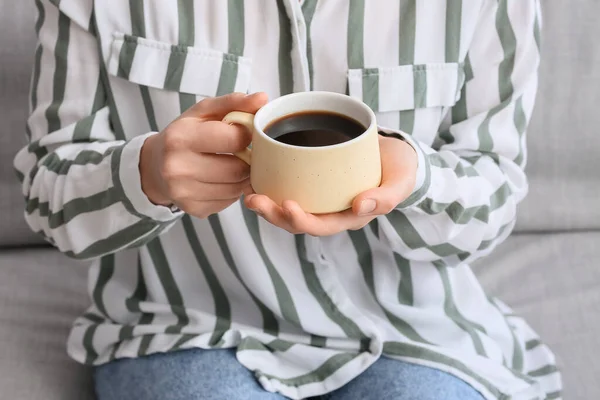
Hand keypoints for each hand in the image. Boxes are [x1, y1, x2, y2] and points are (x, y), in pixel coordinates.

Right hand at [140, 92, 268, 217]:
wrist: (154, 167)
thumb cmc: (184, 135)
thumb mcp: (203, 113)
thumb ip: (233, 103)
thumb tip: (263, 98)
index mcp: (180, 138)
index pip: (233, 139)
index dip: (246, 135)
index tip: (243, 133)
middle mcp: (178, 168)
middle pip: (238, 169)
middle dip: (248, 160)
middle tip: (244, 153)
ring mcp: (184, 193)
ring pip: (237, 189)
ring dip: (243, 177)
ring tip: (235, 165)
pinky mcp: (193, 209)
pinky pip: (229, 202)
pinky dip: (232, 191)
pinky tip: (222, 180)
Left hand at [244, 135, 417, 235]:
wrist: (398, 154)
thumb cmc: (400, 169)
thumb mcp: (401, 181)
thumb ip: (387, 196)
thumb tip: (360, 206)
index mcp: (349, 216)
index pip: (321, 226)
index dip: (302, 220)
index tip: (286, 204)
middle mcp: (332, 211)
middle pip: (298, 220)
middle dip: (274, 214)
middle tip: (253, 199)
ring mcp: (322, 197)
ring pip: (290, 207)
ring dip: (268, 204)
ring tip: (249, 193)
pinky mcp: (315, 181)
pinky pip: (291, 188)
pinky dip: (273, 185)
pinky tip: (257, 176)